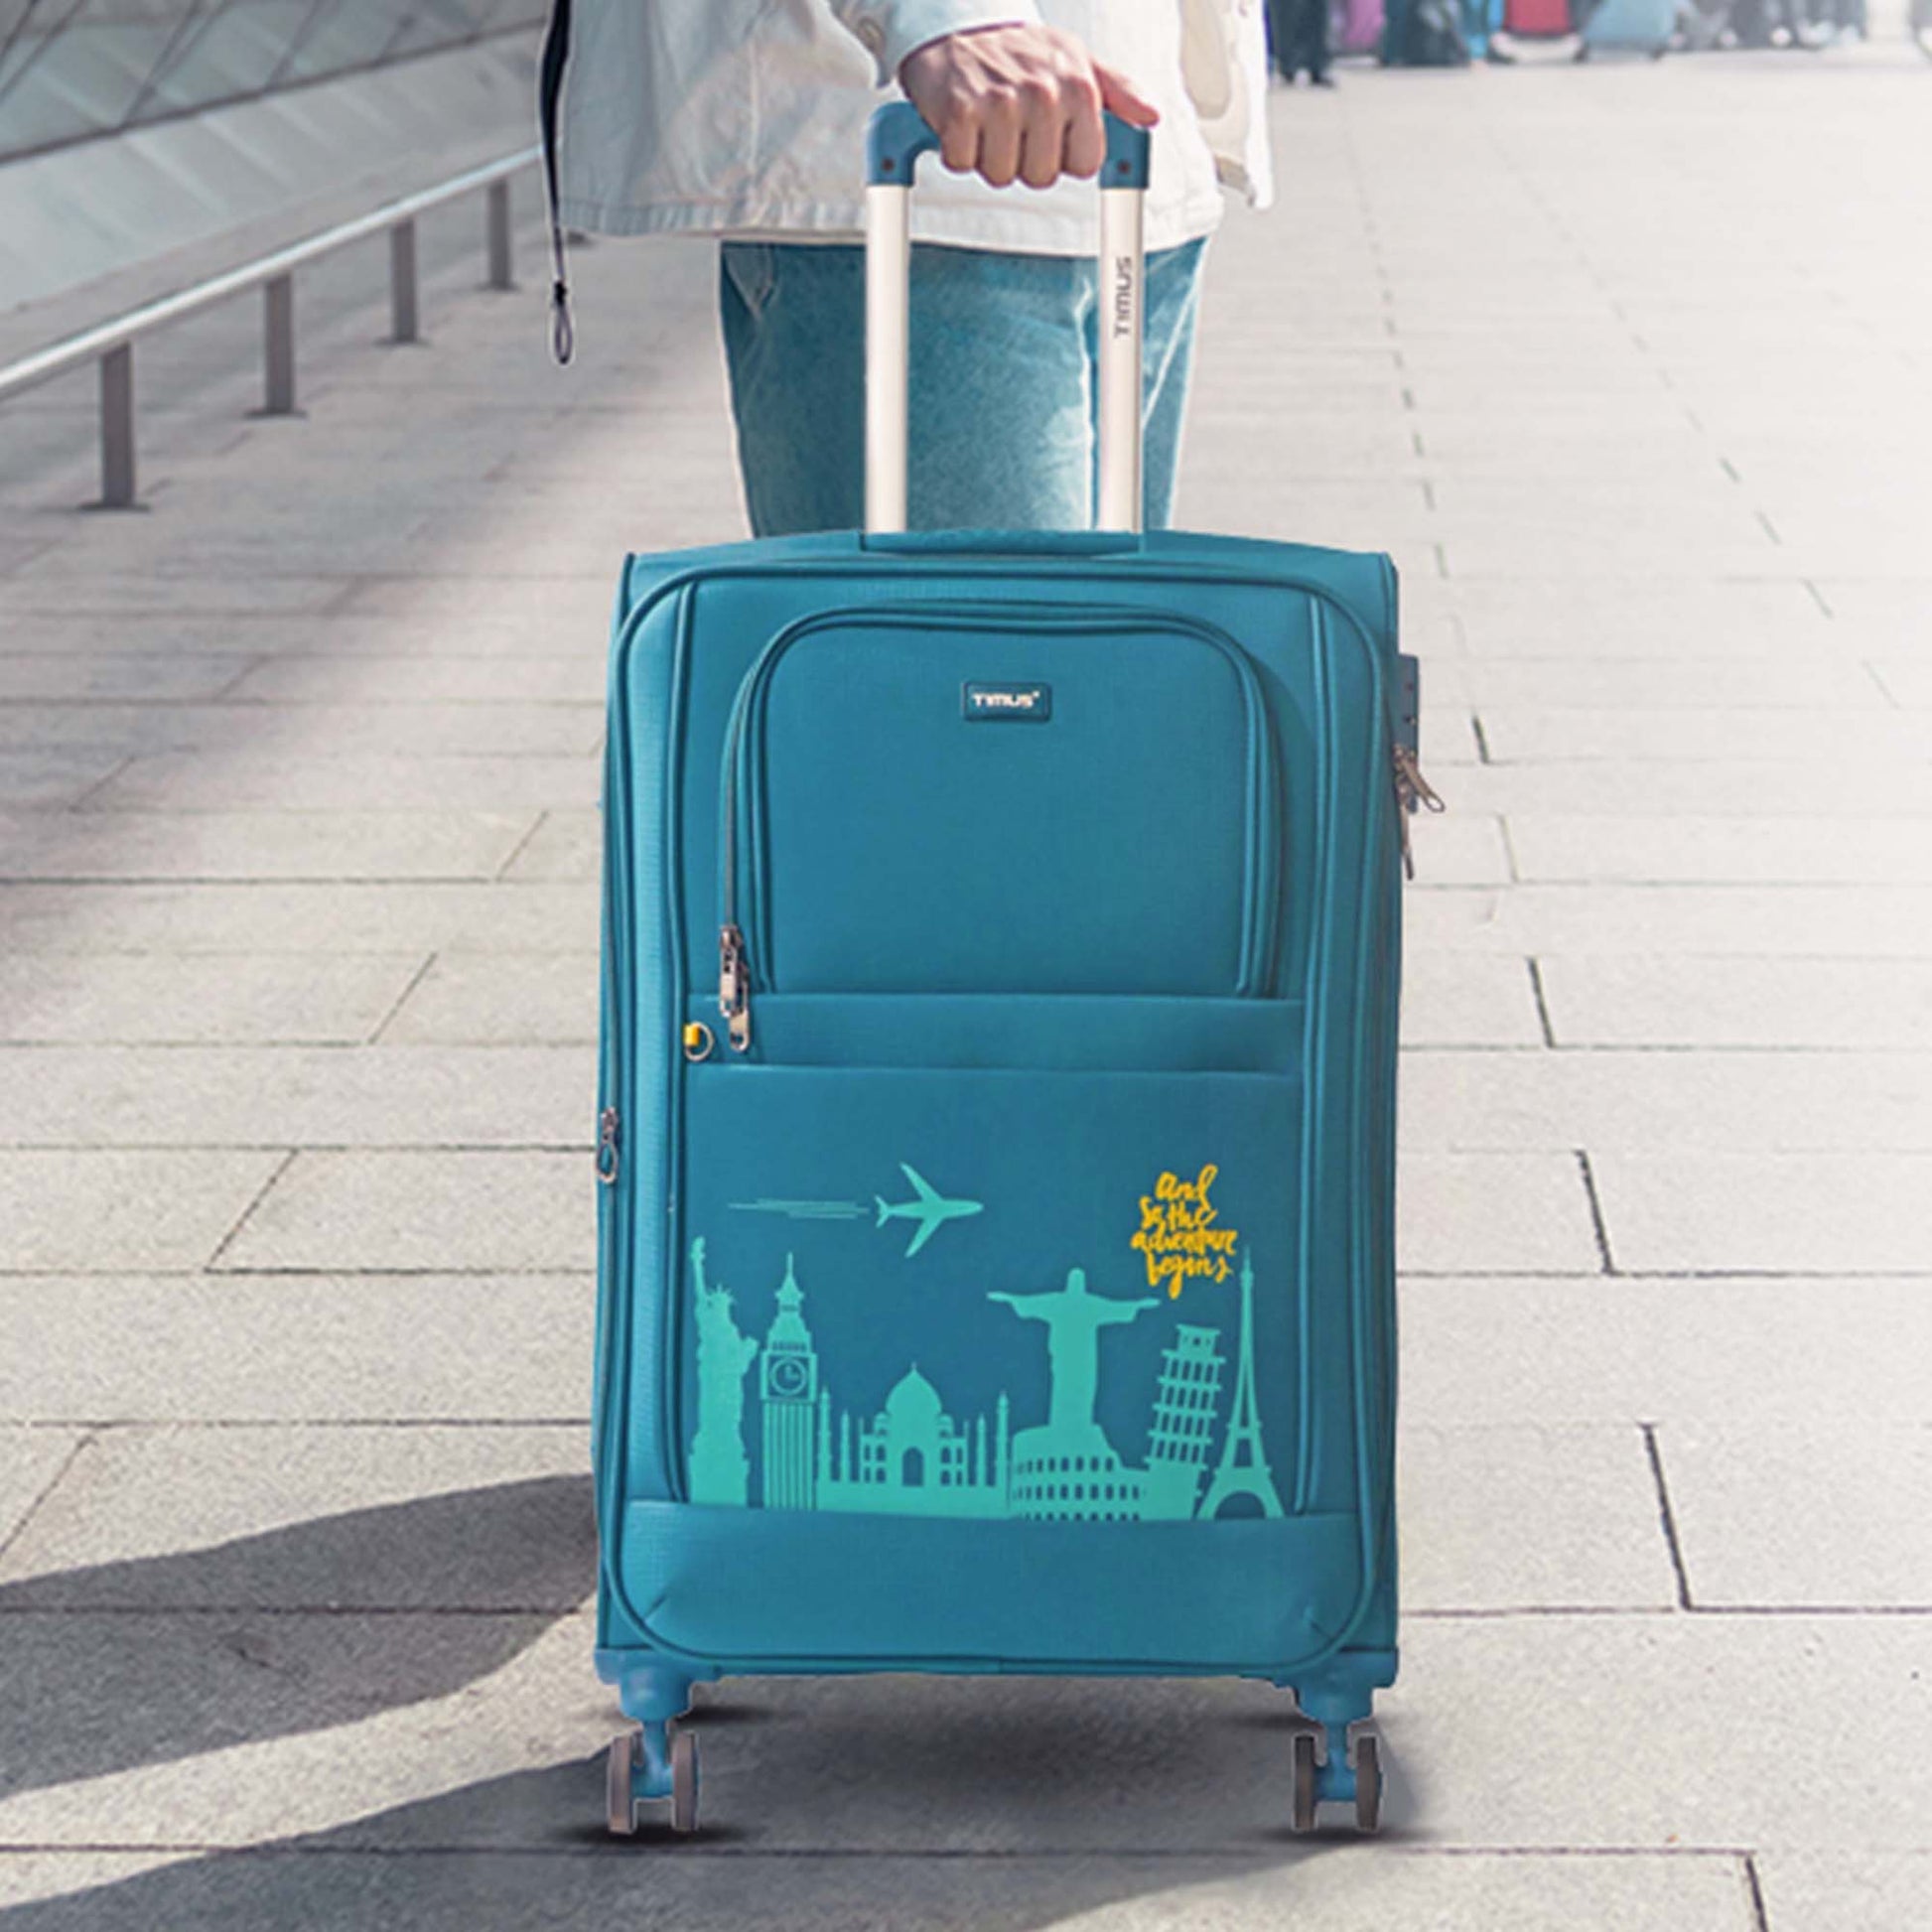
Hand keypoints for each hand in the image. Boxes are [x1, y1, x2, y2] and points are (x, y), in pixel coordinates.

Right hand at [898, 23, 1157, 191]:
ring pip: (1001, 176)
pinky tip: (964, 120)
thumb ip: (1119, 92)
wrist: (960, 29)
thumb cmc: (1023, 52)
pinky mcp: (960, 112)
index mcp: (1079, 88)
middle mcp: (1043, 94)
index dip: (1063, 156)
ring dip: (989, 155)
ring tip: (987, 119)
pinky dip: (957, 150)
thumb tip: (1150, 116)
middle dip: (1024, 158)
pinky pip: (962, 164)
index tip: (1050, 131)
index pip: (1084, 166)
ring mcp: (1000, 103)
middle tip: (1013, 123)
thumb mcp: (1078, 61)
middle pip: (1041, 177)